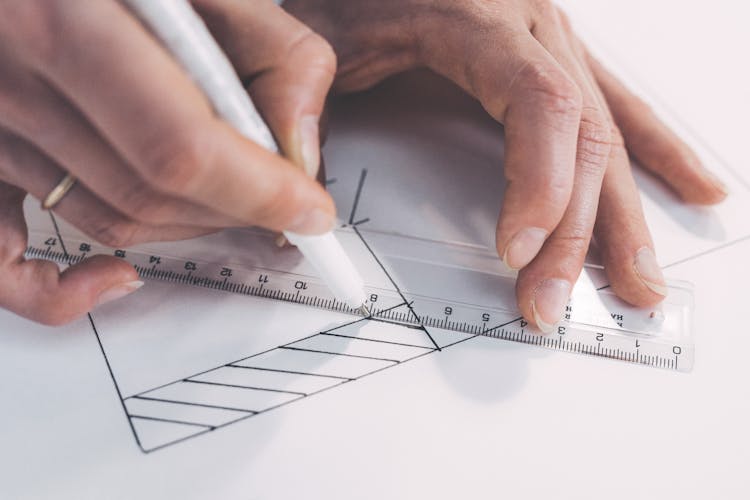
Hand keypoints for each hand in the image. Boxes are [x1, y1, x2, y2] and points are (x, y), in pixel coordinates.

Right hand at [0, 0, 335, 324]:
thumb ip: (271, 52)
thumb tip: (302, 150)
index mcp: (65, 17)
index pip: (181, 147)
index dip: (260, 191)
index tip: (310, 210)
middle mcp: (8, 78)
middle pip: (149, 193)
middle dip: (237, 208)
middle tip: (283, 197)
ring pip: (105, 220)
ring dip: (188, 225)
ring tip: (229, 197)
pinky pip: (5, 262)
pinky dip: (62, 292)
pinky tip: (118, 278)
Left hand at [285, 0, 726, 330]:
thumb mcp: (311, 35)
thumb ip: (299, 97)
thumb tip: (302, 179)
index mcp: (479, 14)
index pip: (538, 104)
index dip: (540, 184)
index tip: (517, 254)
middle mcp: (529, 20)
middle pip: (579, 132)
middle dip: (574, 230)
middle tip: (551, 301)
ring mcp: (545, 36)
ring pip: (605, 127)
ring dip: (624, 211)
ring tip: (640, 278)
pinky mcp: (545, 53)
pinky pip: (607, 104)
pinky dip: (647, 150)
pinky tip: (684, 183)